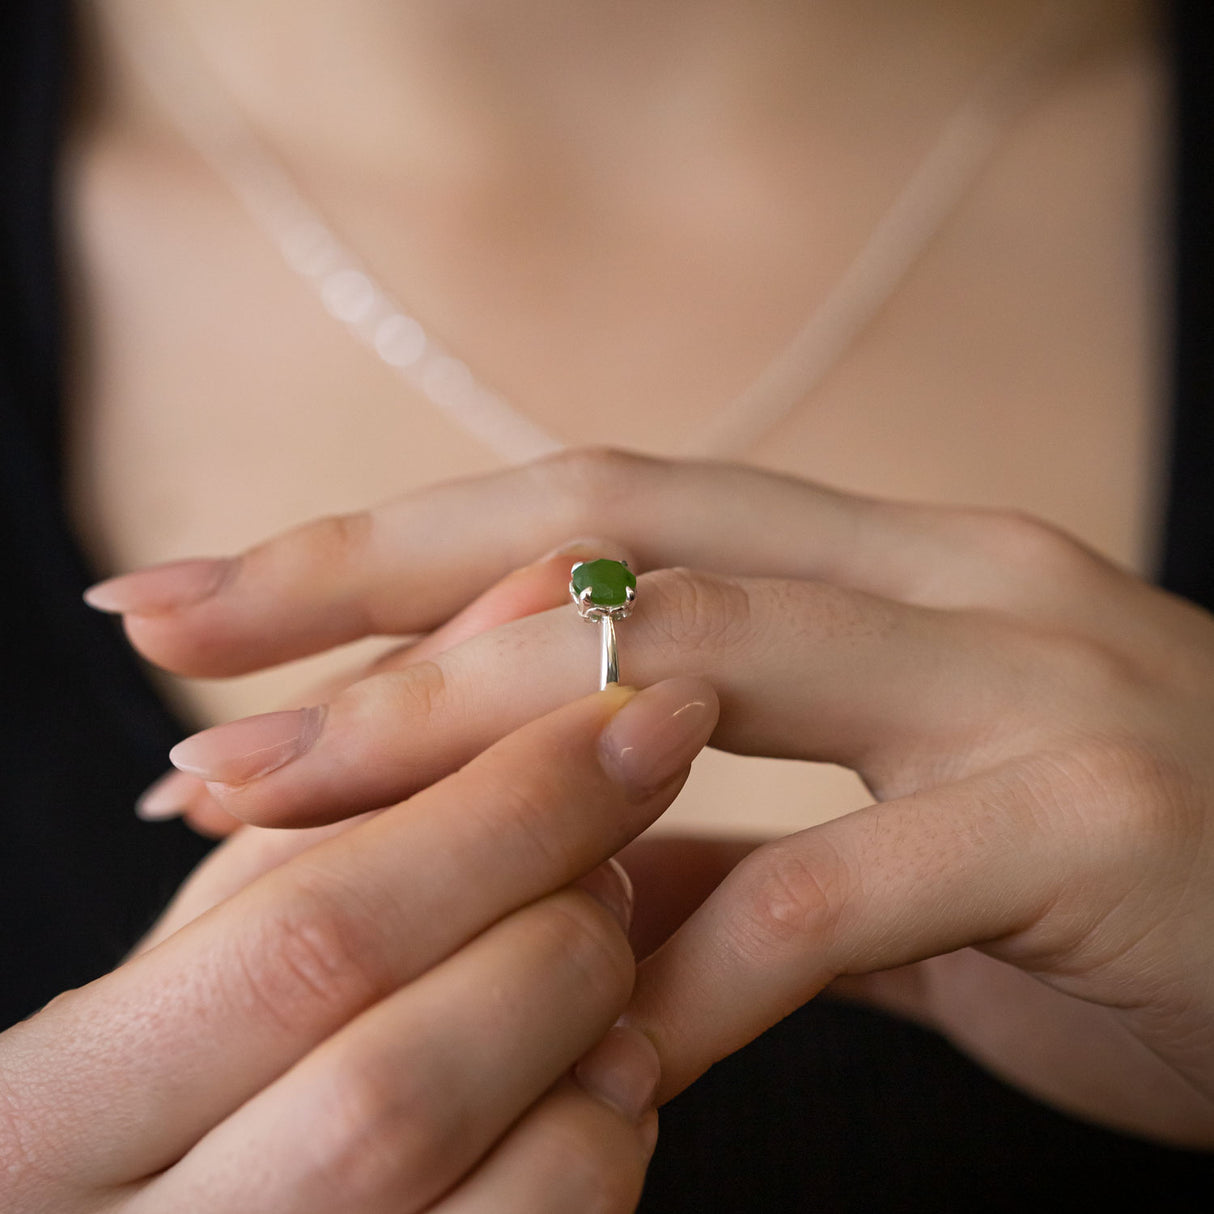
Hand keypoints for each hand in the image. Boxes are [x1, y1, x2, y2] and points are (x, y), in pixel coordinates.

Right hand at [0, 677, 717, 1211]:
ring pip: (504, 1191)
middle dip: (554, 927)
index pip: (309, 935)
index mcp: (45, 1118)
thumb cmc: (191, 1060)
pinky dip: (613, 1140)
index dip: (502, 814)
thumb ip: (379, 752)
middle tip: (624, 832)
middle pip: (402, 1080)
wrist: (168, 1213)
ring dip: (599, 1036)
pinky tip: (603, 1070)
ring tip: (603, 940)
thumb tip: (548, 582)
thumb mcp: (234, 908)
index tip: (640, 709)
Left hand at [88, 449, 1213, 1146]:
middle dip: (362, 593)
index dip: (392, 546)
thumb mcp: (896, 842)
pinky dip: (682, 978)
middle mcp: (939, 574)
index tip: (215, 600)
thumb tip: (549, 891)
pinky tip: (574, 1050)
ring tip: (266, 809)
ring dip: (456, 748)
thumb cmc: (1118, 877)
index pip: (593, 510)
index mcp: (882, 559)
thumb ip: (729, 851)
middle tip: (170, 644)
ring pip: (681, 671)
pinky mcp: (1090, 823)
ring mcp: (1021, 680)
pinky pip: (832, 899)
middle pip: (596, 544)